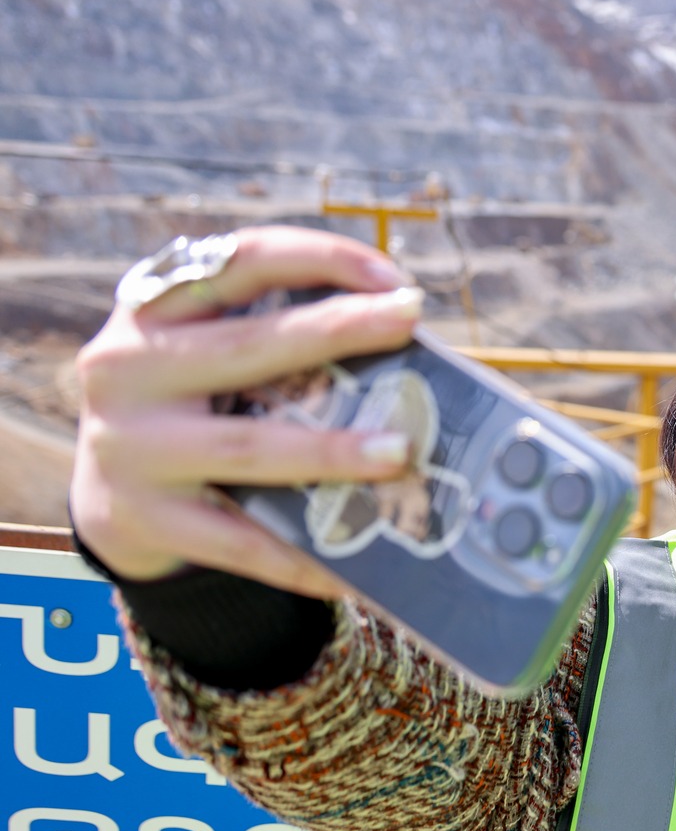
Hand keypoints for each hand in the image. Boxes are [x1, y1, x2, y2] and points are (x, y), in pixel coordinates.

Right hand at [70, 226, 424, 594]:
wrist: (110, 501)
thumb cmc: (191, 409)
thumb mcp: (205, 356)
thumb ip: (271, 340)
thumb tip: (404, 352)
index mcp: (152, 312)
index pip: (236, 262)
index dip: (316, 258)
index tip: (391, 276)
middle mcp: (127, 369)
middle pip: (246, 346)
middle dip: (338, 330)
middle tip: (409, 320)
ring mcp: (129, 446)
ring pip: (246, 446)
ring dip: (330, 450)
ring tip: (400, 452)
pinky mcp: (141, 518)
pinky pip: (238, 541)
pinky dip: (302, 556)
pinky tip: (357, 572)